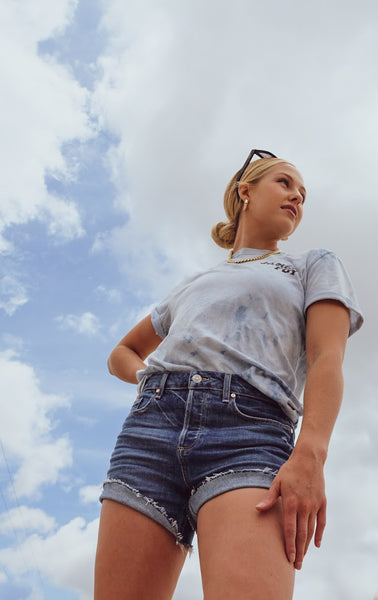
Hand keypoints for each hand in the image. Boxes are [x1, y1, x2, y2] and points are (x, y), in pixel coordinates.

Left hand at [256, 449, 326, 569]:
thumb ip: (269, 498)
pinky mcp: (322, 502)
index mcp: (291, 503)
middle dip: (299, 551)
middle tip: (296, 566)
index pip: (290, 529)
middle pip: (301, 534)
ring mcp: (314, 505)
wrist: (308, 459)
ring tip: (303, 557)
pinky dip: (319, 533)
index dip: (289, 545)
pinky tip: (316, 544)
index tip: (289, 558)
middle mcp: (304, 506)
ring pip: (311, 530)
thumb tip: (257, 509)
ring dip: (307, 545)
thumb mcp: (277, 482)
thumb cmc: (289, 470)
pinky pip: (321, 522)